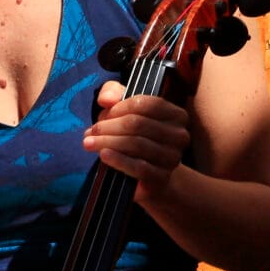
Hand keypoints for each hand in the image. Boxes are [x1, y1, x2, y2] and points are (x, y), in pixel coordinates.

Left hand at [84, 82, 192, 197]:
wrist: (145, 174)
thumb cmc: (133, 134)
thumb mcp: (122, 108)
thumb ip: (113, 93)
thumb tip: (105, 99)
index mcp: (176, 115)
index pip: (146, 104)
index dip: (119, 108)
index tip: (103, 113)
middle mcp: (180, 135)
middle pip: (138, 124)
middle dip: (109, 127)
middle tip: (90, 132)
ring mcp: (173, 158)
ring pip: (136, 145)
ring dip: (108, 142)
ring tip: (89, 143)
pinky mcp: (162, 177)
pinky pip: (139, 167)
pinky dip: (118, 160)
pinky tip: (103, 155)